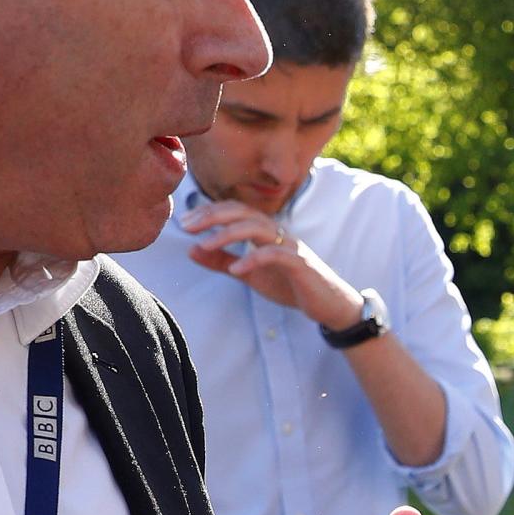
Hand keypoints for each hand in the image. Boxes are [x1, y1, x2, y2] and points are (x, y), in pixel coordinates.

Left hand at [183, 197, 369, 328]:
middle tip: (187, 225)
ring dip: (229, 234)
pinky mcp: (301, 264)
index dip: (209, 212)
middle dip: (213, 216)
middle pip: (243, 212)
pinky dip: (254, 259)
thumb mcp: (249, 273)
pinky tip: (237, 269)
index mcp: (266, 232)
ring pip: (258, 228)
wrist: (328, 304)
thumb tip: (192, 250)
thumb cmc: (290, 284)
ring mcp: (291, 247)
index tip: (185, 221)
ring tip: (205, 245)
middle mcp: (278, 233)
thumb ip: (223, 262)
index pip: (235, 211)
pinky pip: (276, 255)